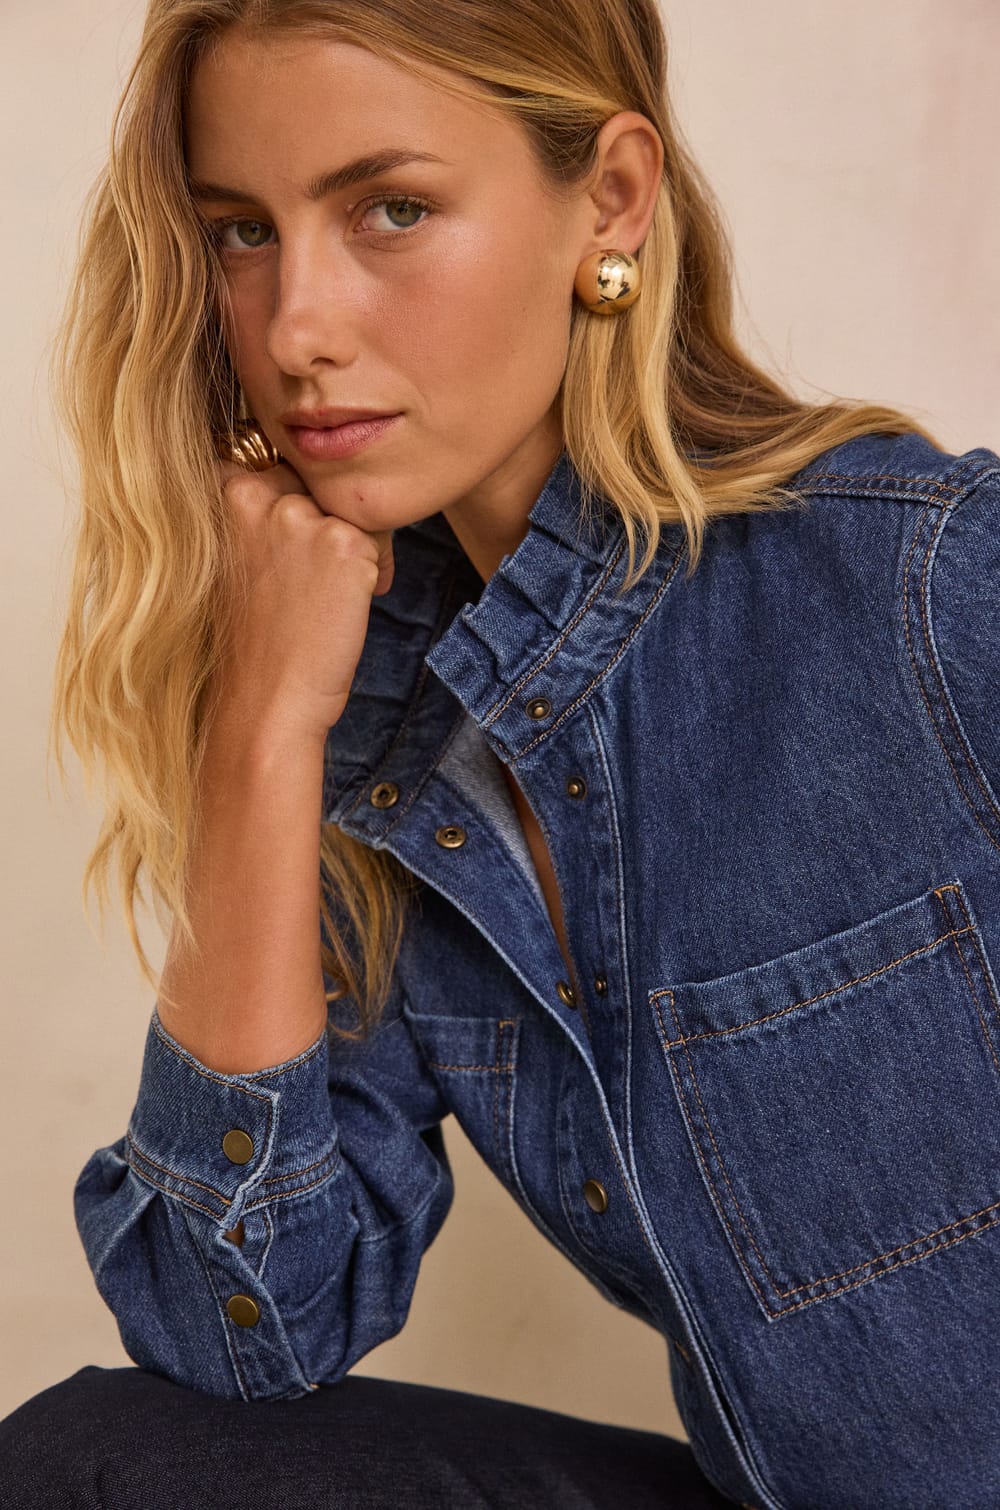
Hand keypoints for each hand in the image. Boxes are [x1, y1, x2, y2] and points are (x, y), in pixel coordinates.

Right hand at [207, 457, 395, 746]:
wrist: (265, 700)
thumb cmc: (252, 639)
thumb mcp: (235, 559)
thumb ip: (257, 513)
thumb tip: (306, 481)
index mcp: (221, 492)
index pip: (276, 463)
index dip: (296, 500)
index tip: (296, 544)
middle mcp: (255, 492)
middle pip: (318, 480)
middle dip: (329, 520)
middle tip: (319, 578)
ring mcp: (299, 515)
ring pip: (351, 507)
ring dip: (355, 545)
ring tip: (334, 593)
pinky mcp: (342, 542)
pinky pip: (377, 537)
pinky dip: (375, 569)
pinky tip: (356, 602)